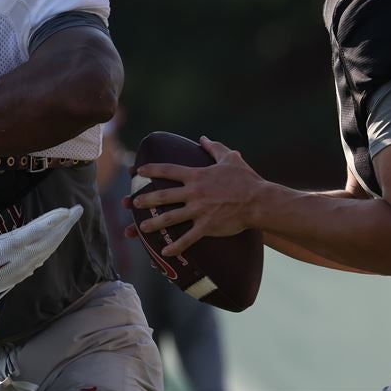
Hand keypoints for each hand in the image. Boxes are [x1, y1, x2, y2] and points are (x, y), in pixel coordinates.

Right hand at [0, 199, 83, 309]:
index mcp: (5, 250)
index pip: (32, 233)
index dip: (50, 222)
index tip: (65, 211)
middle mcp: (18, 260)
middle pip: (47, 240)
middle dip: (64, 225)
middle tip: (78, 209)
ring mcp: (22, 268)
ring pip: (47, 249)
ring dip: (61, 234)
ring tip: (72, 218)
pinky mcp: (22, 272)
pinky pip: (43, 256)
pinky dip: (53, 245)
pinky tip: (59, 236)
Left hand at [127, 136, 265, 256]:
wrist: (258, 200)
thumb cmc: (246, 179)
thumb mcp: (230, 158)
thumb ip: (214, 148)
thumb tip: (203, 139)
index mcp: (197, 175)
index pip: (169, 170)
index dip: (152, 169)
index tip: (138, 170)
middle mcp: (194, 192)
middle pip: (164, 195)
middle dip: (145, 199)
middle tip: (132, 203)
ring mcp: (199, 210)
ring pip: (171, 217)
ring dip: (154, 223)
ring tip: (140, 228)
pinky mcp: (207, 226)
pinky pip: (188, 238)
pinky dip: (176, 246)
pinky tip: (165, 251)